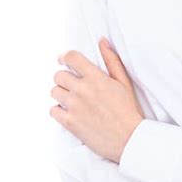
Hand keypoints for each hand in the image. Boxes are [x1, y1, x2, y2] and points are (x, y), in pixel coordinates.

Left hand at [50, 38, 144, 163]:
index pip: (72, 58)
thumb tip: (102, 41)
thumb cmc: (128, 109)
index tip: (62, 60)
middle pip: (58, 75)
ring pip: (54, 92)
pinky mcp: (70, 123)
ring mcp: (74, 107)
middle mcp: (83, 90)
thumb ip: (112, 60)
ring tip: (71, 99)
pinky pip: (53, 110)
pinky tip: (69, 112)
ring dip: (61, 94)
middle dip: (63, 78)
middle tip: (71, 84)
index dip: (64, 56)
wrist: (128, 139)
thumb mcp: (124, 82)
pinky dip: (58, 110)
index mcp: (96, 77)